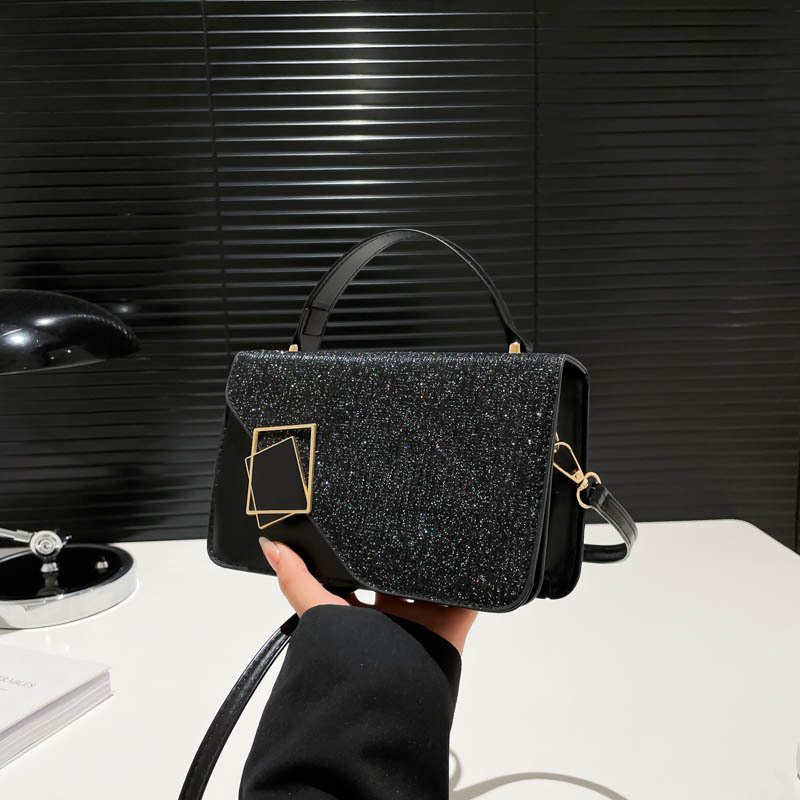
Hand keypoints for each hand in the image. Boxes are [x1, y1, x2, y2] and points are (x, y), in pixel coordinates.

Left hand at [259, 537, 476, 654]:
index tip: (367, 528)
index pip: (367, 575)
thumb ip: (296, 579)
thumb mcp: (319, 611)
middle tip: (408, 524)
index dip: (368, 554)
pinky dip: (470, 582)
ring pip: (434, 584)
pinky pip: (467, 599)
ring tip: (440, 531)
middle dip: (406, 557)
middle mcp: (395, 619)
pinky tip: (470, 556)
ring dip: (437, 565)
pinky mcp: (452, 626)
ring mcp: (424, 622)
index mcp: (365, 614)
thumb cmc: (347, 661)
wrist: (385, 698)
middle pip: (403, 579)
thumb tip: (270, 546)